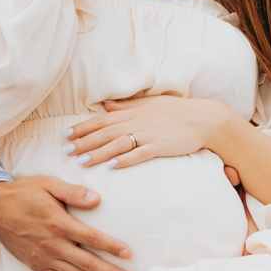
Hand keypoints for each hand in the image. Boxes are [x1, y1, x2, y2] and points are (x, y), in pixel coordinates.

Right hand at [0, 176, 133, 270]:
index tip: (128, 253)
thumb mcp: (48, 184)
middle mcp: (52, 244)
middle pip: (87, 263)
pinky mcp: (36, 265)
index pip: (91, 238)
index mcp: (58, 223)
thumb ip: (73, 192)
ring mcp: (44, 257)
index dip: (111, 246)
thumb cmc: (23, 193)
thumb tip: (97, 199)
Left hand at [63, 95, 236, 167]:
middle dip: (83, 142)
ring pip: (118, 143)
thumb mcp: (150, 104)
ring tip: (81, 162)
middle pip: (105, 132)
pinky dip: (126, 160)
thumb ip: (128, 105)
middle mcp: (139, 121)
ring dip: (99, 153)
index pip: (102, 119)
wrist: (205, 119)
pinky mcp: (162, 147)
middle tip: (65, 151)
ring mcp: (150, 134)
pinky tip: (112, 166)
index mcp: (134, 112)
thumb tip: (106, 104)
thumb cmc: (178, 111)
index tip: (65, 134)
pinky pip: (141, 154)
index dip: (83, 127)